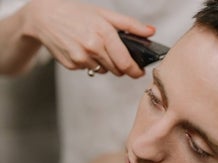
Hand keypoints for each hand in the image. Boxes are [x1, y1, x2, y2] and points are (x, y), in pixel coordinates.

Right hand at [22, 0, 154, 77]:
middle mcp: (92, 48)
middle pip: (116, 70)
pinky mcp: (71, 65)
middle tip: (118, 57)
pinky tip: (83, 50)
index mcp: (104, 33)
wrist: (45, 17)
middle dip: (121, 67)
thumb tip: (151, 32)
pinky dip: (90, 63)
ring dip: (105, 64)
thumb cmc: (77, 13)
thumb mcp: (105, 14)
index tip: (139, 73)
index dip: (135, 70)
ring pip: (103, 70)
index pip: (125, 62)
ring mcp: (80, 58)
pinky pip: (88, 69)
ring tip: (96, 47)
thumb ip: (130, 25)